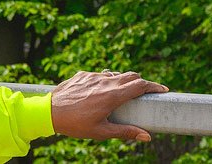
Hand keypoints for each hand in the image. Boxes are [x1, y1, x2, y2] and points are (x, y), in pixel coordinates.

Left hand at [51, 70, 168, 141]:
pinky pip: (99, 75)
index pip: (140, 85)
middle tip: (144, 93)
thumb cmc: (75, 124)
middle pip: (131, 76)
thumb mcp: (102, 131)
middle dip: (141, 82)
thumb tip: (147, 137)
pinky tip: (101, 92)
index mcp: (112, 96)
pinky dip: (106, 81)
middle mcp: (104, 82)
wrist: (48, 112)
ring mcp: (92, 76)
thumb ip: (126, 132)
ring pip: (115, 74)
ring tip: (123, 94)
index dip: (154, 86)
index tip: (163, 90)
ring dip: (123, 81)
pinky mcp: (82, 75)